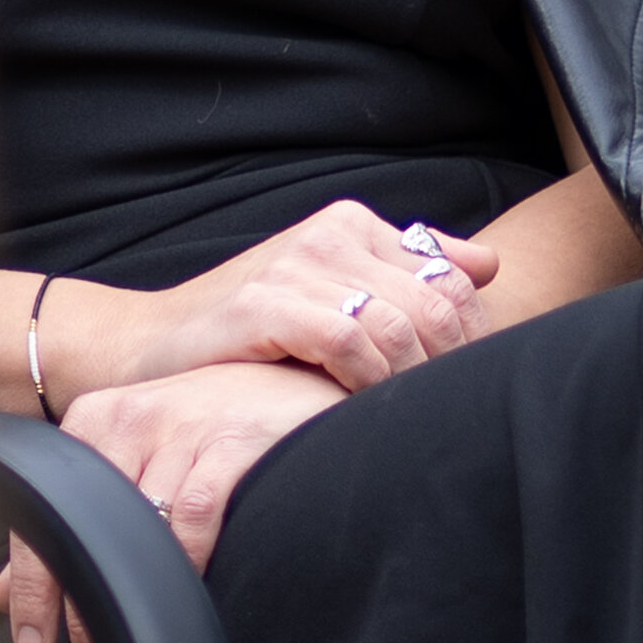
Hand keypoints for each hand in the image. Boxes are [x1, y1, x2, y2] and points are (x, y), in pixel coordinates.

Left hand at [0, 360, 341, 642]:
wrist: (298, 381)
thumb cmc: (212, 427)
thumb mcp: (137, 458)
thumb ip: (73, 521)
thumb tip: (4, 591)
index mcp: (96, 419)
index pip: (47, 510)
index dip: (32, 581)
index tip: (32, 638)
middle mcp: (131, 416)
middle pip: (85, 525)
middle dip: (77, 602)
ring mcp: (182, 427)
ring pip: (136, 530)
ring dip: (129, 597)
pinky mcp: (232, 441)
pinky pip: (192, 516)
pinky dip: (183, 563)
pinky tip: (181, 601)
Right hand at [63, 196, 491, 403]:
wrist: (154, 351)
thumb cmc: (252, 335)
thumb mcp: (334, 294)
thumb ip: (407, 273)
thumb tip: (488, 265)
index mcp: (354, 226)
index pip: (452, 280)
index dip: (472, 339)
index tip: (463, 387)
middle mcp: (330, 235)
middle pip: (435, 305)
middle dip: (448, 366)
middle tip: (439, 412)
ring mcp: (296, 265)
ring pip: (398, 324)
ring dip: (410, 381)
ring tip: (400, 417)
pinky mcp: (265, 304)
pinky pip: (347, 340)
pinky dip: (365, 378)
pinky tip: (355, 405)